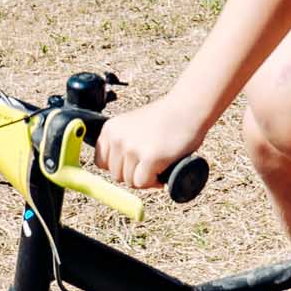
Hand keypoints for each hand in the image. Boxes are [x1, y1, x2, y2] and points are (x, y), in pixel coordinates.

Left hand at [92, 93, 208, 192]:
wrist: (188, 108)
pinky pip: (143, 183)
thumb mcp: (133, 126)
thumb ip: (122, 143)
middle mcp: (118, 138)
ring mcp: (132, 148)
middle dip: (134, 173)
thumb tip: (114, 173)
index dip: (120, 166)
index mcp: (110, 129)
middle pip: (116, 175)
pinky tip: (163, 169)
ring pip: (130, 181)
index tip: (134, 163)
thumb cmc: (165, 120)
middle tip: (150, 163)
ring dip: (145, 178)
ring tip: (159, 163)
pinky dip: (154, 182)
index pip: (101, 162)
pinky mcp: (149, 158)